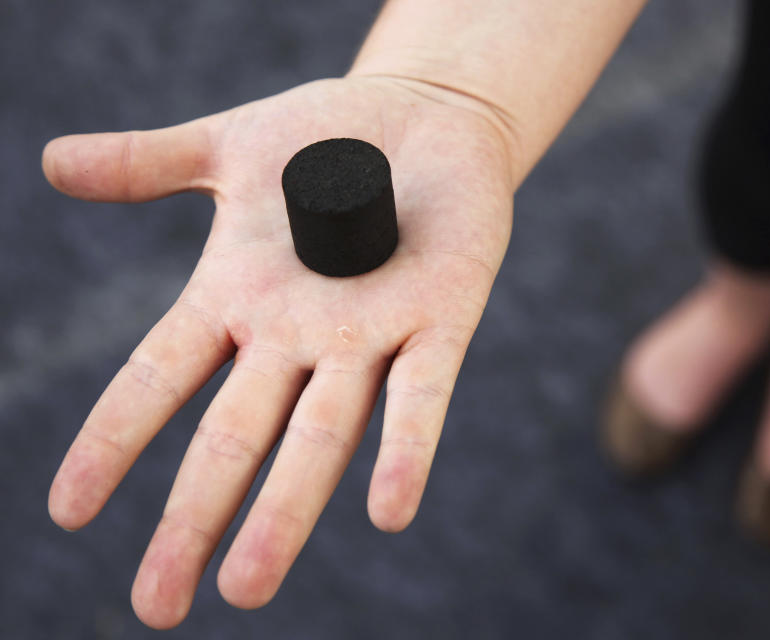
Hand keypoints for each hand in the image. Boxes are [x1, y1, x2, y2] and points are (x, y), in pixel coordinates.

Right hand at [44, 76, 513, 627]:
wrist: (424, 118)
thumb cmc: (325, 138)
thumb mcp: (230, 149)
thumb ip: (149, 166)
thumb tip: (51, 162)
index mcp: (238, 299)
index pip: (160, 380)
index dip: (113, 443)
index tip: (67, 514)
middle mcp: (296, 335)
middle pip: (233, 437)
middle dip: (196, 517)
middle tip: (158, 607)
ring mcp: (368, 334)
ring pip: (320, 435)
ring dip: (285, 511)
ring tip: (247, 588)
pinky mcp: (440, 320)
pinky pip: (420, 396)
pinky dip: (405, 451)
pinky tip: (388, 513)